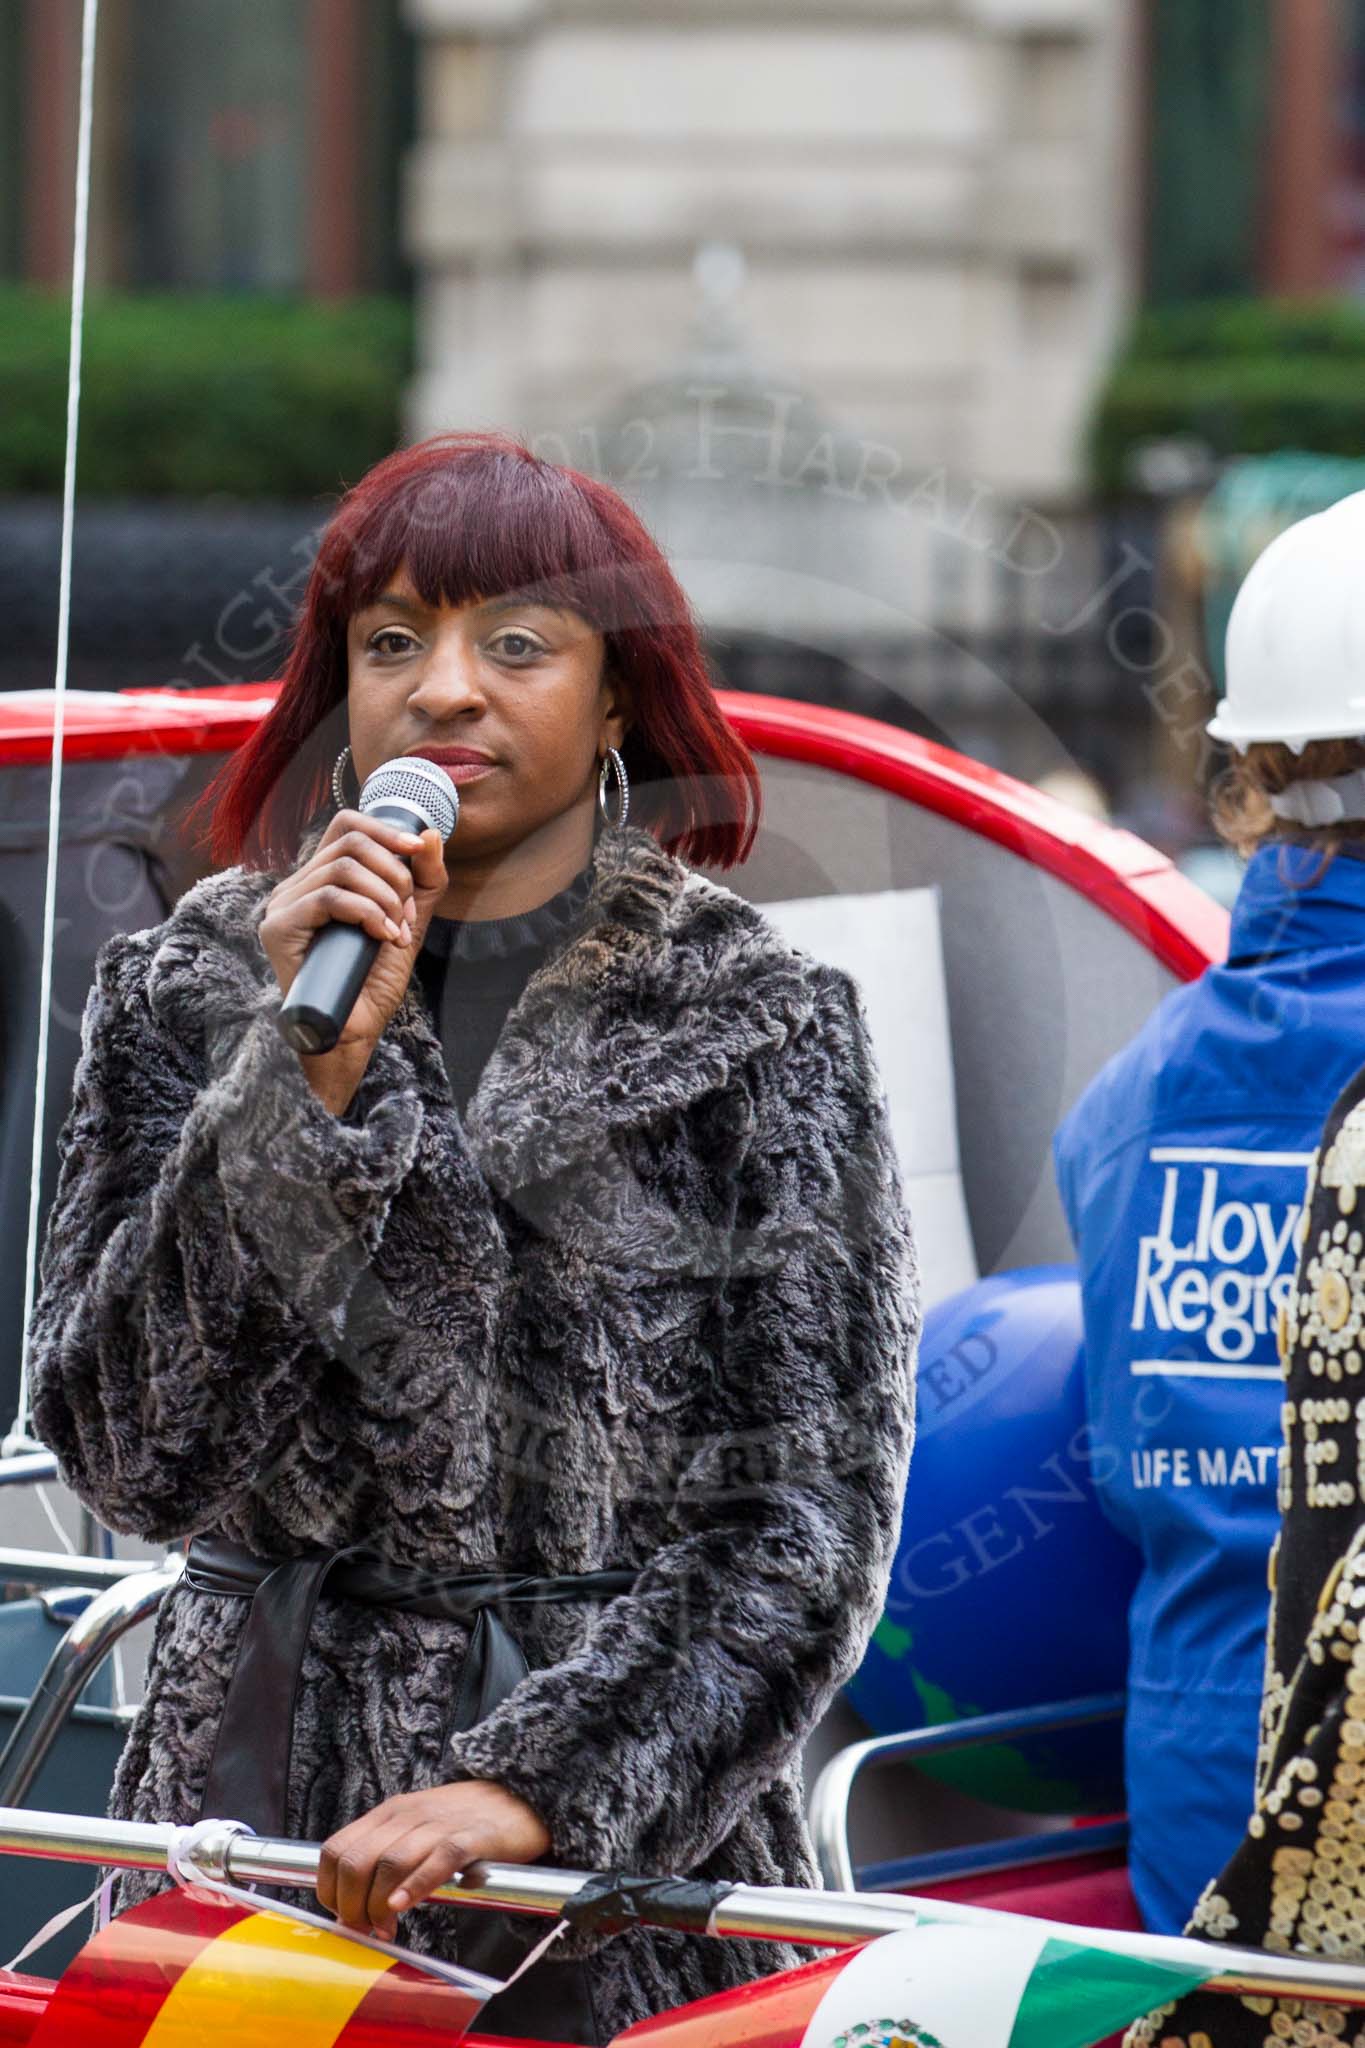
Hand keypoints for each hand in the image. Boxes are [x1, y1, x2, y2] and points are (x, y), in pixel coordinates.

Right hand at [258, 810, 449, 1053]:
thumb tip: (429, 834)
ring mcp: (284, 905)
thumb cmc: (374, 979)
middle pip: (351, 842)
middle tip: (405, 913)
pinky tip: (381, 937)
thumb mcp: (408, 919)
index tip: (415, 850)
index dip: (385, 830)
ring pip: (343, 869)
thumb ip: (423, 880)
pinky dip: (366, 913)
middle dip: (394, 873)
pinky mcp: (279, 927)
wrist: (355, 1030)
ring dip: (384, 898)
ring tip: (395, 931)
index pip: (347, 825)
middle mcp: (298, 886)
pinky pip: (328, 897)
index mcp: (322, 878)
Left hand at [315, 1781, 552, 1942]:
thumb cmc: (462, 1822)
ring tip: (386, 1929)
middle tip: (365, 1930)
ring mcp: (439, 1824)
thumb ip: (385, 1860)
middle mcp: (407, 1815)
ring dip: (379, 1905)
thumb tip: (353, 1908)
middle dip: (352, 1905)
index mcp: (388, 1814)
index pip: (335, 1850)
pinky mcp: (472, 1837)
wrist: (519, 1798)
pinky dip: (416, 1885)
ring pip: (390, 1862)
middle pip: (357, 1861)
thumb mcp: (414, 1831)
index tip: (343, 1917)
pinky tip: (404, 1905)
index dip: (330, 1890)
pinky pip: (439, 1859)